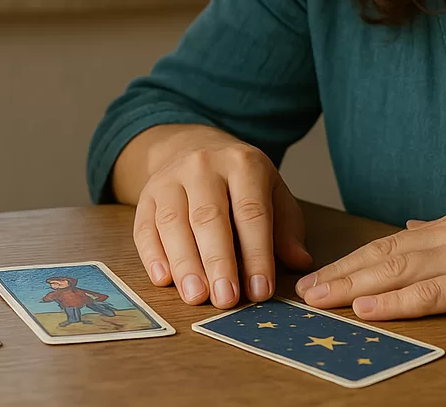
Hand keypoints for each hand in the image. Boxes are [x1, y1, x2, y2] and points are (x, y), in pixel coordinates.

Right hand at [131, 130, 312, 308]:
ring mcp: (169, 179)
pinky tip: (163, 279)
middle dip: (218, 261)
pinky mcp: (145, 196)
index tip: (260, 290)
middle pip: (209, 217)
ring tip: (196, 296)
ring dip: (184, 263)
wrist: (192, 146)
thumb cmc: (239, 181)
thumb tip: (300, 262)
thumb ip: (286, 227)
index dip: (256, 253)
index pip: (251, 212)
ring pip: (173, 222)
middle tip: (225, 299)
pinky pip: (145, 226)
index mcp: (243, 164)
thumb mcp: (272, 192)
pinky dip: (152, 255)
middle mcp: (203, 166)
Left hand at [295, 199, 445, 319]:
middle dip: (338, 274)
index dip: (350, 260)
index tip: (320, 273)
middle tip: (302, 290)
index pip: (387, 244)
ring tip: (318, 299)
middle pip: (380, 257)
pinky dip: (394, 302)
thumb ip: (445, 234)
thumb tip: (410, 230)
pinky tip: (367, 308)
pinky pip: (430, 293)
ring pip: (394, 273)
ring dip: (352, 286)